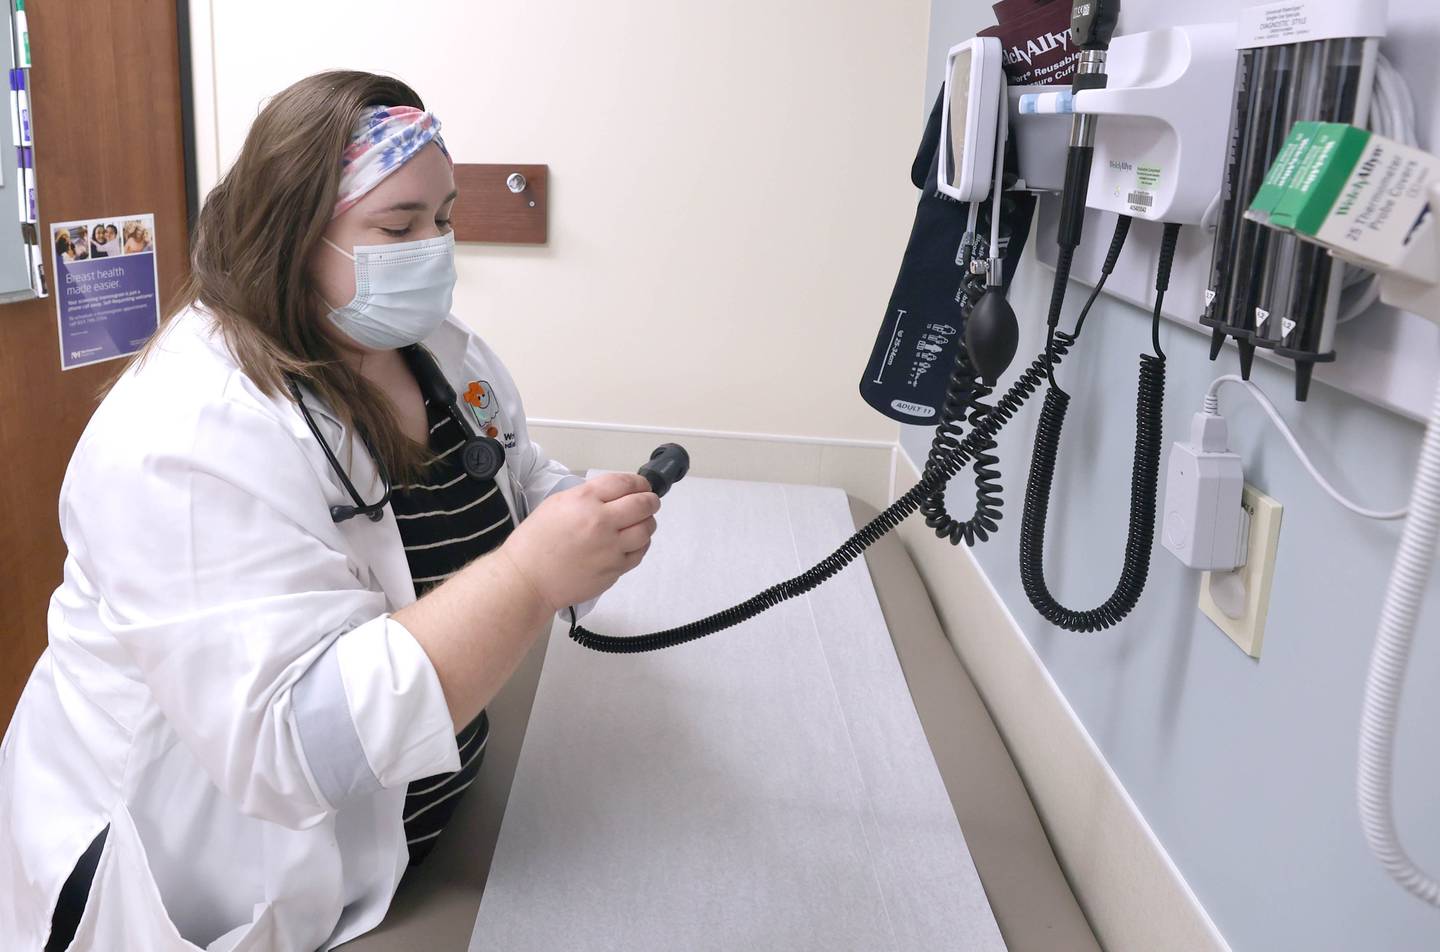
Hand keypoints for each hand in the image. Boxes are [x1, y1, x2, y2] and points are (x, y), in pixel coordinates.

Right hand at [500, 473, 659, 610]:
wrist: (527, 579)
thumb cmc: (535, 541)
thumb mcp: (557, 503)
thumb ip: (588, 495)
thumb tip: (615, 495)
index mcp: (584, 500)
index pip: (625, 483)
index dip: (639, 482)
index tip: (642, 485)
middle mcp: (601, 522)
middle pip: (643, 505)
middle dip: (651, 501)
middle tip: (649, 502)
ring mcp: (610, 549)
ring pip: (646, 530)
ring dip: (648, 523)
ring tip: (641, 523)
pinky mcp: (614, 570)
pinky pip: (639, 554)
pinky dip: (641, 545)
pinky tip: (633, 543)